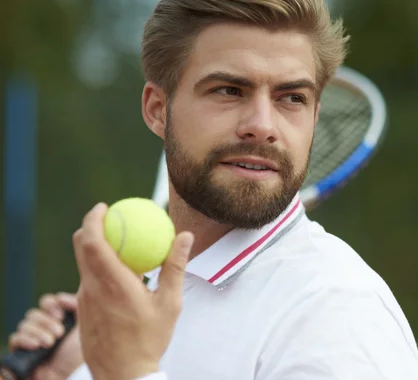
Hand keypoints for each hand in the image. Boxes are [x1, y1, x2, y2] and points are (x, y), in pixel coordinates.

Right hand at [7, 293, 82, 379]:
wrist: (70, 376)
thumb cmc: (79, 352)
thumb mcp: (84, 325)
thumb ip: (76, 306)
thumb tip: (60, 297)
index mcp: (58, 319)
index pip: (47, 302)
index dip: (51, 305)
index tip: (61, 315)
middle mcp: (43, 327)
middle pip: (34, 312)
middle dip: (46, 321)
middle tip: (60, 333)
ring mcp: (31, 339)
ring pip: (25, 324)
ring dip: (39, 331)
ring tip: (51, 343)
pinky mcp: (21, 352)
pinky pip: (15, 338)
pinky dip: (26, 339)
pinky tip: (37, 346)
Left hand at [72, 203, 192, 379]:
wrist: (123, 375)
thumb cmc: (150, 340)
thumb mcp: (170, 303)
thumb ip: (175, 267)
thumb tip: (184, 236)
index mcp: (113, 284)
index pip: (93, 242)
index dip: (93, 219)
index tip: (104, 206)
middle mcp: (92, 289)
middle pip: (81, 247)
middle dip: (90, 226)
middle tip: (109, 217)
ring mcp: (83, 300)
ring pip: (83, 263)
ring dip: (96, 248)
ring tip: (120, 244)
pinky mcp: (82, 310)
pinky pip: (87, 279)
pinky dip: (99, 267)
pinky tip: (119, 274)